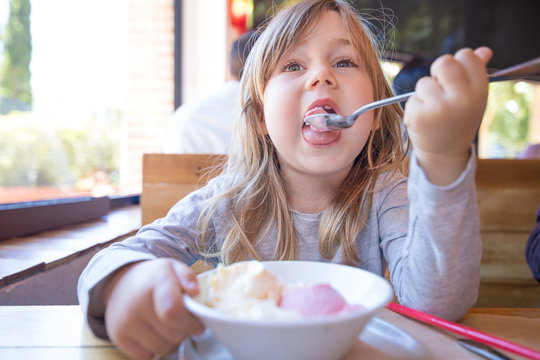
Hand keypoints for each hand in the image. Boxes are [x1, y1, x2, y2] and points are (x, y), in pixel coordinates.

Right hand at [103, 259, 204, 358]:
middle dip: (184, 331)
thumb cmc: (152, 278)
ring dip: (170, 341)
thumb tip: (195, 292)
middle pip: (172, 333)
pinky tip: (154, 333)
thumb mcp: (173, 268)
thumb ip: (188, 277)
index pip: (173, 311)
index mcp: (154, 282)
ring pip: (161, 348)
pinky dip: (154, 349)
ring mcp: (125, 322)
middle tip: (183, 322)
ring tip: (168, 326)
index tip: (198, 324)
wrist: (120, 282)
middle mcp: (136, 303)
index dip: (190, 322)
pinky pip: (146, 355)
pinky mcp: (117, 336)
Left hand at [404, 47, 491, 184]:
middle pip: (443, 62)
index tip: (456, 79)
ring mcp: (440, 108)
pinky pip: (412, 99)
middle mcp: (462, 98)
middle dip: (438, 72)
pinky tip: (424, 120)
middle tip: (440, 89)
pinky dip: (415, 107)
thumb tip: (484, 50)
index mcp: (480, 90)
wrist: (445, 153)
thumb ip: (476, 72)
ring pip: (424, 82)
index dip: (458, 64)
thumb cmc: (459, 119)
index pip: (467, 55)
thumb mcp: (473, 97)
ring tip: (434, 110)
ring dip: (425, 94)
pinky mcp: (419, 116)